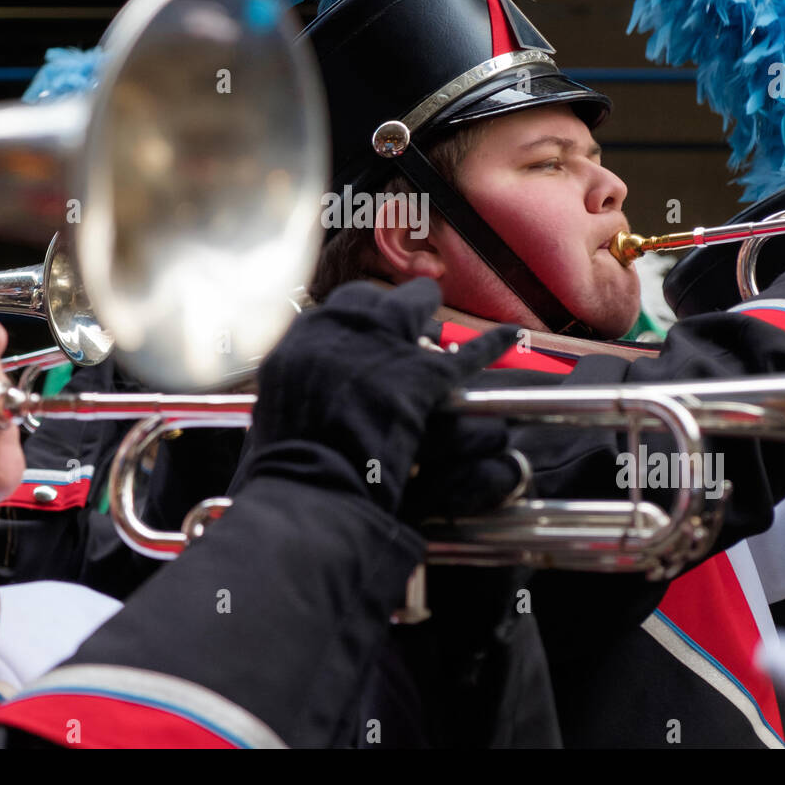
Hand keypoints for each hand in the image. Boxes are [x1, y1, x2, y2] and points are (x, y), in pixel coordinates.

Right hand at [243, 279, 517, 513]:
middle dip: (394, 311)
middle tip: (406, 328)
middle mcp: (343, 327)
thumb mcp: (274, 414)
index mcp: (304, 337)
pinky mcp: (422, 375)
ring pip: (418, 304)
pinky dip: (491, 343)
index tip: (370, 330)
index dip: (361, 320)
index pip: (339, 307)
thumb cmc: (284, 464)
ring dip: (429, 316)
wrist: (308, 486)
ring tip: (440, 326)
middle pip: (377, 298)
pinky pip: (466, 352)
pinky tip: (510, 335)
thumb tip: (300, 394)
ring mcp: (383, 345)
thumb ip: (294, 391)